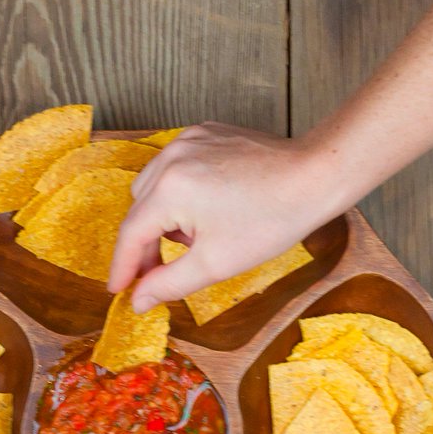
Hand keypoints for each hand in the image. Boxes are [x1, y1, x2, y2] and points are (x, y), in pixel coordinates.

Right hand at [109, 123, 348, 311]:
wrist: (314, 176)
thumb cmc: (271, 218)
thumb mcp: (215, 263)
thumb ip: (168, 284)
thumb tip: (138, 300)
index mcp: (169, 189)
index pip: (130, 234)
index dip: (122, 267)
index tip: (118, 290)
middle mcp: (171, 157)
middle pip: (139, 209)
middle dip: (147, 244)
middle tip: (161, 273)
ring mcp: (187, 140)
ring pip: (154, 187)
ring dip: (164, 217)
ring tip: (197, 237)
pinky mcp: (204, 133)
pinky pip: (175, 167)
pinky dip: (180, 192)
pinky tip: (209, 209)